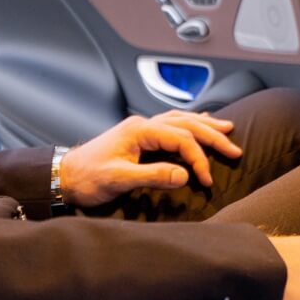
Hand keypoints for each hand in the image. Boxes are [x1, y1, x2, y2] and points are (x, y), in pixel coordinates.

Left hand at [60, 111, 241, 207]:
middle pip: (186, 124)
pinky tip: (198, 122)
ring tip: (227, 129)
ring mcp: (140, 128)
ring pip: (180, 120)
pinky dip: (189, 124)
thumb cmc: (88, 177)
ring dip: (204, 125)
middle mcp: (142, 124)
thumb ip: (153, 175)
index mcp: (139, 130)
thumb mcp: (119, 179)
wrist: (65, 175)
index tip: (206, 180)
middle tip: (235, 149)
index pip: (180, 139)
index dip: (198, 158)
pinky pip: (171, 124)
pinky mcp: (139, 136)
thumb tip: (185, 175)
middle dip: (212, 136)